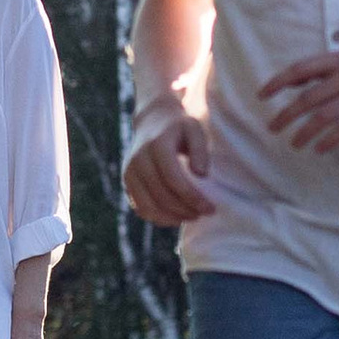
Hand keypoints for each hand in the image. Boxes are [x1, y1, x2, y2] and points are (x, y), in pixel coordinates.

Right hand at [124, 101, 215, 225]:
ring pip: (148, 206)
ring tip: (193, 216)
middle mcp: (138, 159)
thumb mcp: (195, 129)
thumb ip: (200, 149)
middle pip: (161, 195)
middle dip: (185, 210)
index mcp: (156, 145)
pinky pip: (141, 208)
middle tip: (206, 213)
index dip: (192, 198)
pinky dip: (159, 218)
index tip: (211, 208)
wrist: (153, 121)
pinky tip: (177, 216)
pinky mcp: (127, 182)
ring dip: (172, 218)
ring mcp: (129, 172)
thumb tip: (201, 174)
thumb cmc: (180, 127)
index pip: (173, 179)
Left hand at [260, 46, 338, 150]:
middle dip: (286, 115)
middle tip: (272, 128)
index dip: (279, 82)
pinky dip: (328, 141)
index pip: (301, 69)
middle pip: (308, 98)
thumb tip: (294, 85)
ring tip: (294, 144)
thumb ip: (326, 73)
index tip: (262, 96)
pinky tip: (318, 149)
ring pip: (323, 117)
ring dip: (304, 133)